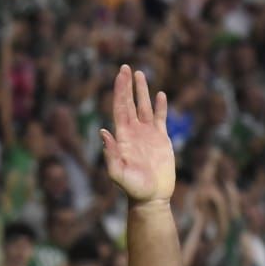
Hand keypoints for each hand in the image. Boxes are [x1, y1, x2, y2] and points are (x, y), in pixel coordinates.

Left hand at [99, 64, 173, 205]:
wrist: (151, 198)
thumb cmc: (133, 189)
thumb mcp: (118, 173)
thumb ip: (111, 154)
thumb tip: (103, 131)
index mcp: (123, 136)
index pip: (120, 108)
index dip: (120, 91)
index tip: (121, 74)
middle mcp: (134, 132)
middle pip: (129, 103)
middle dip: (127, 85)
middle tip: (126, 67)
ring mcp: (147, 135)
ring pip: (144, 107)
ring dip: (142, 91)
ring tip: (140, 74)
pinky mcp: (161, 140)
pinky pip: (161, 119)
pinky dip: (160, 107)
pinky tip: (160, 95)